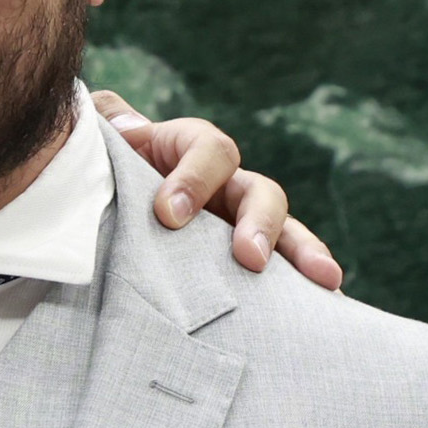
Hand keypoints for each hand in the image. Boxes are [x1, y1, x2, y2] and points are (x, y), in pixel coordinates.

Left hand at [92, 88, 344, 287]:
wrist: (97, 209)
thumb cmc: (100, 171)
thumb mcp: (98, 141)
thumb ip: (106, 123)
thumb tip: (130, 128)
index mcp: (190, 149)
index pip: (211, 151)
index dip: (195, 179)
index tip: (168, 214)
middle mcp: (225, 186)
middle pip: (261, 192)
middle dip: (260, 223)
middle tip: (249, 258)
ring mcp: (238, 226)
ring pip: (284, 231)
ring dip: (304, 252)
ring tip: (325, 280)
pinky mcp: (241, 264)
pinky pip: (281, 272)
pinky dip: (304, 286)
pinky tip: (329, 305)